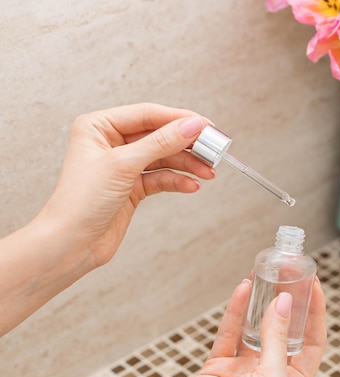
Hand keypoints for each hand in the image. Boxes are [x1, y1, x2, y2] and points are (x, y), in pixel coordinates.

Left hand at [37, 103, 214, 269]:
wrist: (71, 244)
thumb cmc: (81, 201)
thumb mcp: (124, 165)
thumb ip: (161, 143)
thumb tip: (191, 125)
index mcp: (99, 126)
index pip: (148, 114)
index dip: (179, 119)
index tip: (206, 125)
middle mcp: (111, 142)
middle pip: (160, 135)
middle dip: (187, 144)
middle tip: (214, 149)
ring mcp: (123, 165)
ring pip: (164, 157)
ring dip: (188, 164)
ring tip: (209, 172)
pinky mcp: (132, 187)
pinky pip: (161, 177)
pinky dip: (178, 181)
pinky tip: (192, 186)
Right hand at [164, 278, 326, 376]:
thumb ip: (278, 340)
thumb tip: (285, 304)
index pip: (313, 340)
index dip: (316, 311)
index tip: (314, 283)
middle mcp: (271, 374)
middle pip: (285, 329)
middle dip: (288, 300)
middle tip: (289, 273)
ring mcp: (245, 369)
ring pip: (257, 326)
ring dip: (261, 300)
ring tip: (266, 274)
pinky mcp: (219, 366)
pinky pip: (231, 332)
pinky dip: (236, 310)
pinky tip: (243, 290)